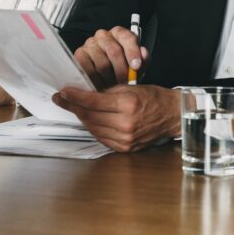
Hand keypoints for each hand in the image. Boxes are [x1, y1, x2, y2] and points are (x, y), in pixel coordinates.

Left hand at [53, 84, 178, 151]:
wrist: (172, 115)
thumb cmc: (154, 98)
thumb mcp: (131, 87)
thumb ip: (107, 92)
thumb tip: (85, 94)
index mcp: (128, 104)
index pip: (92, 101)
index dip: (74, 97)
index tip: (63, 92)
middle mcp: (125, 124)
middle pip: (90, 116)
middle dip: (73, 107)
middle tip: (61, 99)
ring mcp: (125, 138)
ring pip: (93, 128)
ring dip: (81, 118)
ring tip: (74, 108)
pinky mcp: (125, 147)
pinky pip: (101, 137)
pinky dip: (93, 128)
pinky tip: (89, 120)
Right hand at [73, 27, 148, 89]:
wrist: (107, 76)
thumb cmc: (123, 68)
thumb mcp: (136, 64)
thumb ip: (143, 59)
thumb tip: (143, 53)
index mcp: (119, 33)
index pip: (127, 37)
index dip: (132, 52)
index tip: (136, 66)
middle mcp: (103, 35)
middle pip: (114, 51)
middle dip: (122, 70)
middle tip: (125, 82)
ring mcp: (90, 43)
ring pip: (102, 63)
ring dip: (109, 78)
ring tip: (114, 85)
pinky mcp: (79, 55)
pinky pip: (88, 69)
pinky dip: (96, 80)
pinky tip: (101, 84)